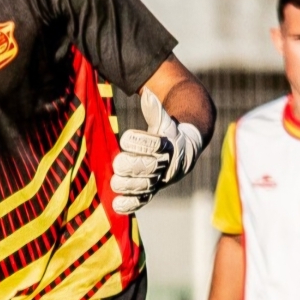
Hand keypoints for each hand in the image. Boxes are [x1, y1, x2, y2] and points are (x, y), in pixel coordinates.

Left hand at [111, 88, 203, 214]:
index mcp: (168, 145)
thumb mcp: (164, 122)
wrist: (184, 152)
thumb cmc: (168, 134)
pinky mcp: (151, 191)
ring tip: (115, 182)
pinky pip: (141, 200)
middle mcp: (165, 164)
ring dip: (128, 185)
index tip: (125, 138)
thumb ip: (155, 111)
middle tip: (118, 163)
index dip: (138, 141)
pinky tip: (116, 205)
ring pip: (144, 185)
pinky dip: (129, 204)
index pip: (153, 144)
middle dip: (131, 165)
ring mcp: (158, 180)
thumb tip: (147, 94)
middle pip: (148, 167)